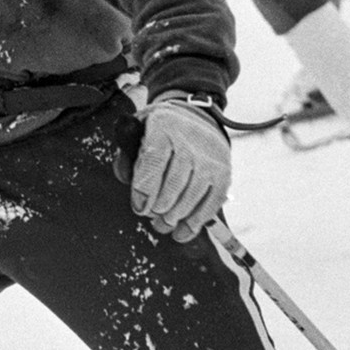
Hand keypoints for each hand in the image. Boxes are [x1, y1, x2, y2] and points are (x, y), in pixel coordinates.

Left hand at [116, 93, 230, 241]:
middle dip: (158, 207)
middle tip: (149, 216)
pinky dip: (195, 222)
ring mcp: (210, 160)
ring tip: (162, 225)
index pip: (154, 160)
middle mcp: (190, 143)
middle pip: (174, 183)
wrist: (199, 117)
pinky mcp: (224, 174)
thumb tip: (125, 180)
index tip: (139, 207)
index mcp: (164, 128)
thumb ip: (127, 155)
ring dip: (175, 218)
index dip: (145, 188)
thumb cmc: (162, 130)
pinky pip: (211, 204)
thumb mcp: (139, 130)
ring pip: (192, 196)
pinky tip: (181, 232)